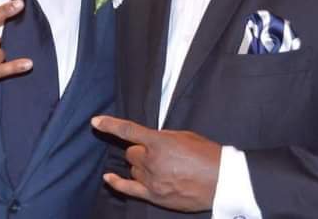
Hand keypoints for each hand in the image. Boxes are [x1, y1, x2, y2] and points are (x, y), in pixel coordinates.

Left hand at [91, 115, 220, 211]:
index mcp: (159, 142)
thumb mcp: (185, 136)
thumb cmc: (207, 155)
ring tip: (161, 167)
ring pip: (133, 169)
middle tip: (158, 152)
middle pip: (131, 153)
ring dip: (141, 165)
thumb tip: (149, 140)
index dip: (110, 125)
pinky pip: (128, 189)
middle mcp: (151, 161)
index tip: (96, 121)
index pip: (128, 131)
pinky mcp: (154, 195)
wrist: (222, 181)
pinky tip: (108, 178)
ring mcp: (151, 180)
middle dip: (140, 150)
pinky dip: (117, 183)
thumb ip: (162, 137)